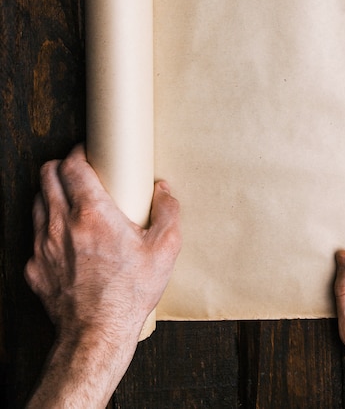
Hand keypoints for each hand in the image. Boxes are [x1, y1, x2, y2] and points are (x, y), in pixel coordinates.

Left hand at [25, 144, 180, 407]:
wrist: (97, 333)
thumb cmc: (131, 291)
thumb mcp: (165, 248)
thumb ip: (168, 210)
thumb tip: (163, 189)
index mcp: (93, 213)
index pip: (72, 165)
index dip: (78, 152)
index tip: (88, 152)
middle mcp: (61, 224)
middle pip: (46, 176)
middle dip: (61, 166)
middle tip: (80, 170)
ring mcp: (43, 246)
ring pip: (37, 201)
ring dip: (52, 192)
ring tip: (72, 199)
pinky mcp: (34, 266)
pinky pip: (35, 234)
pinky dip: (47, 226)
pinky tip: (66, 236)